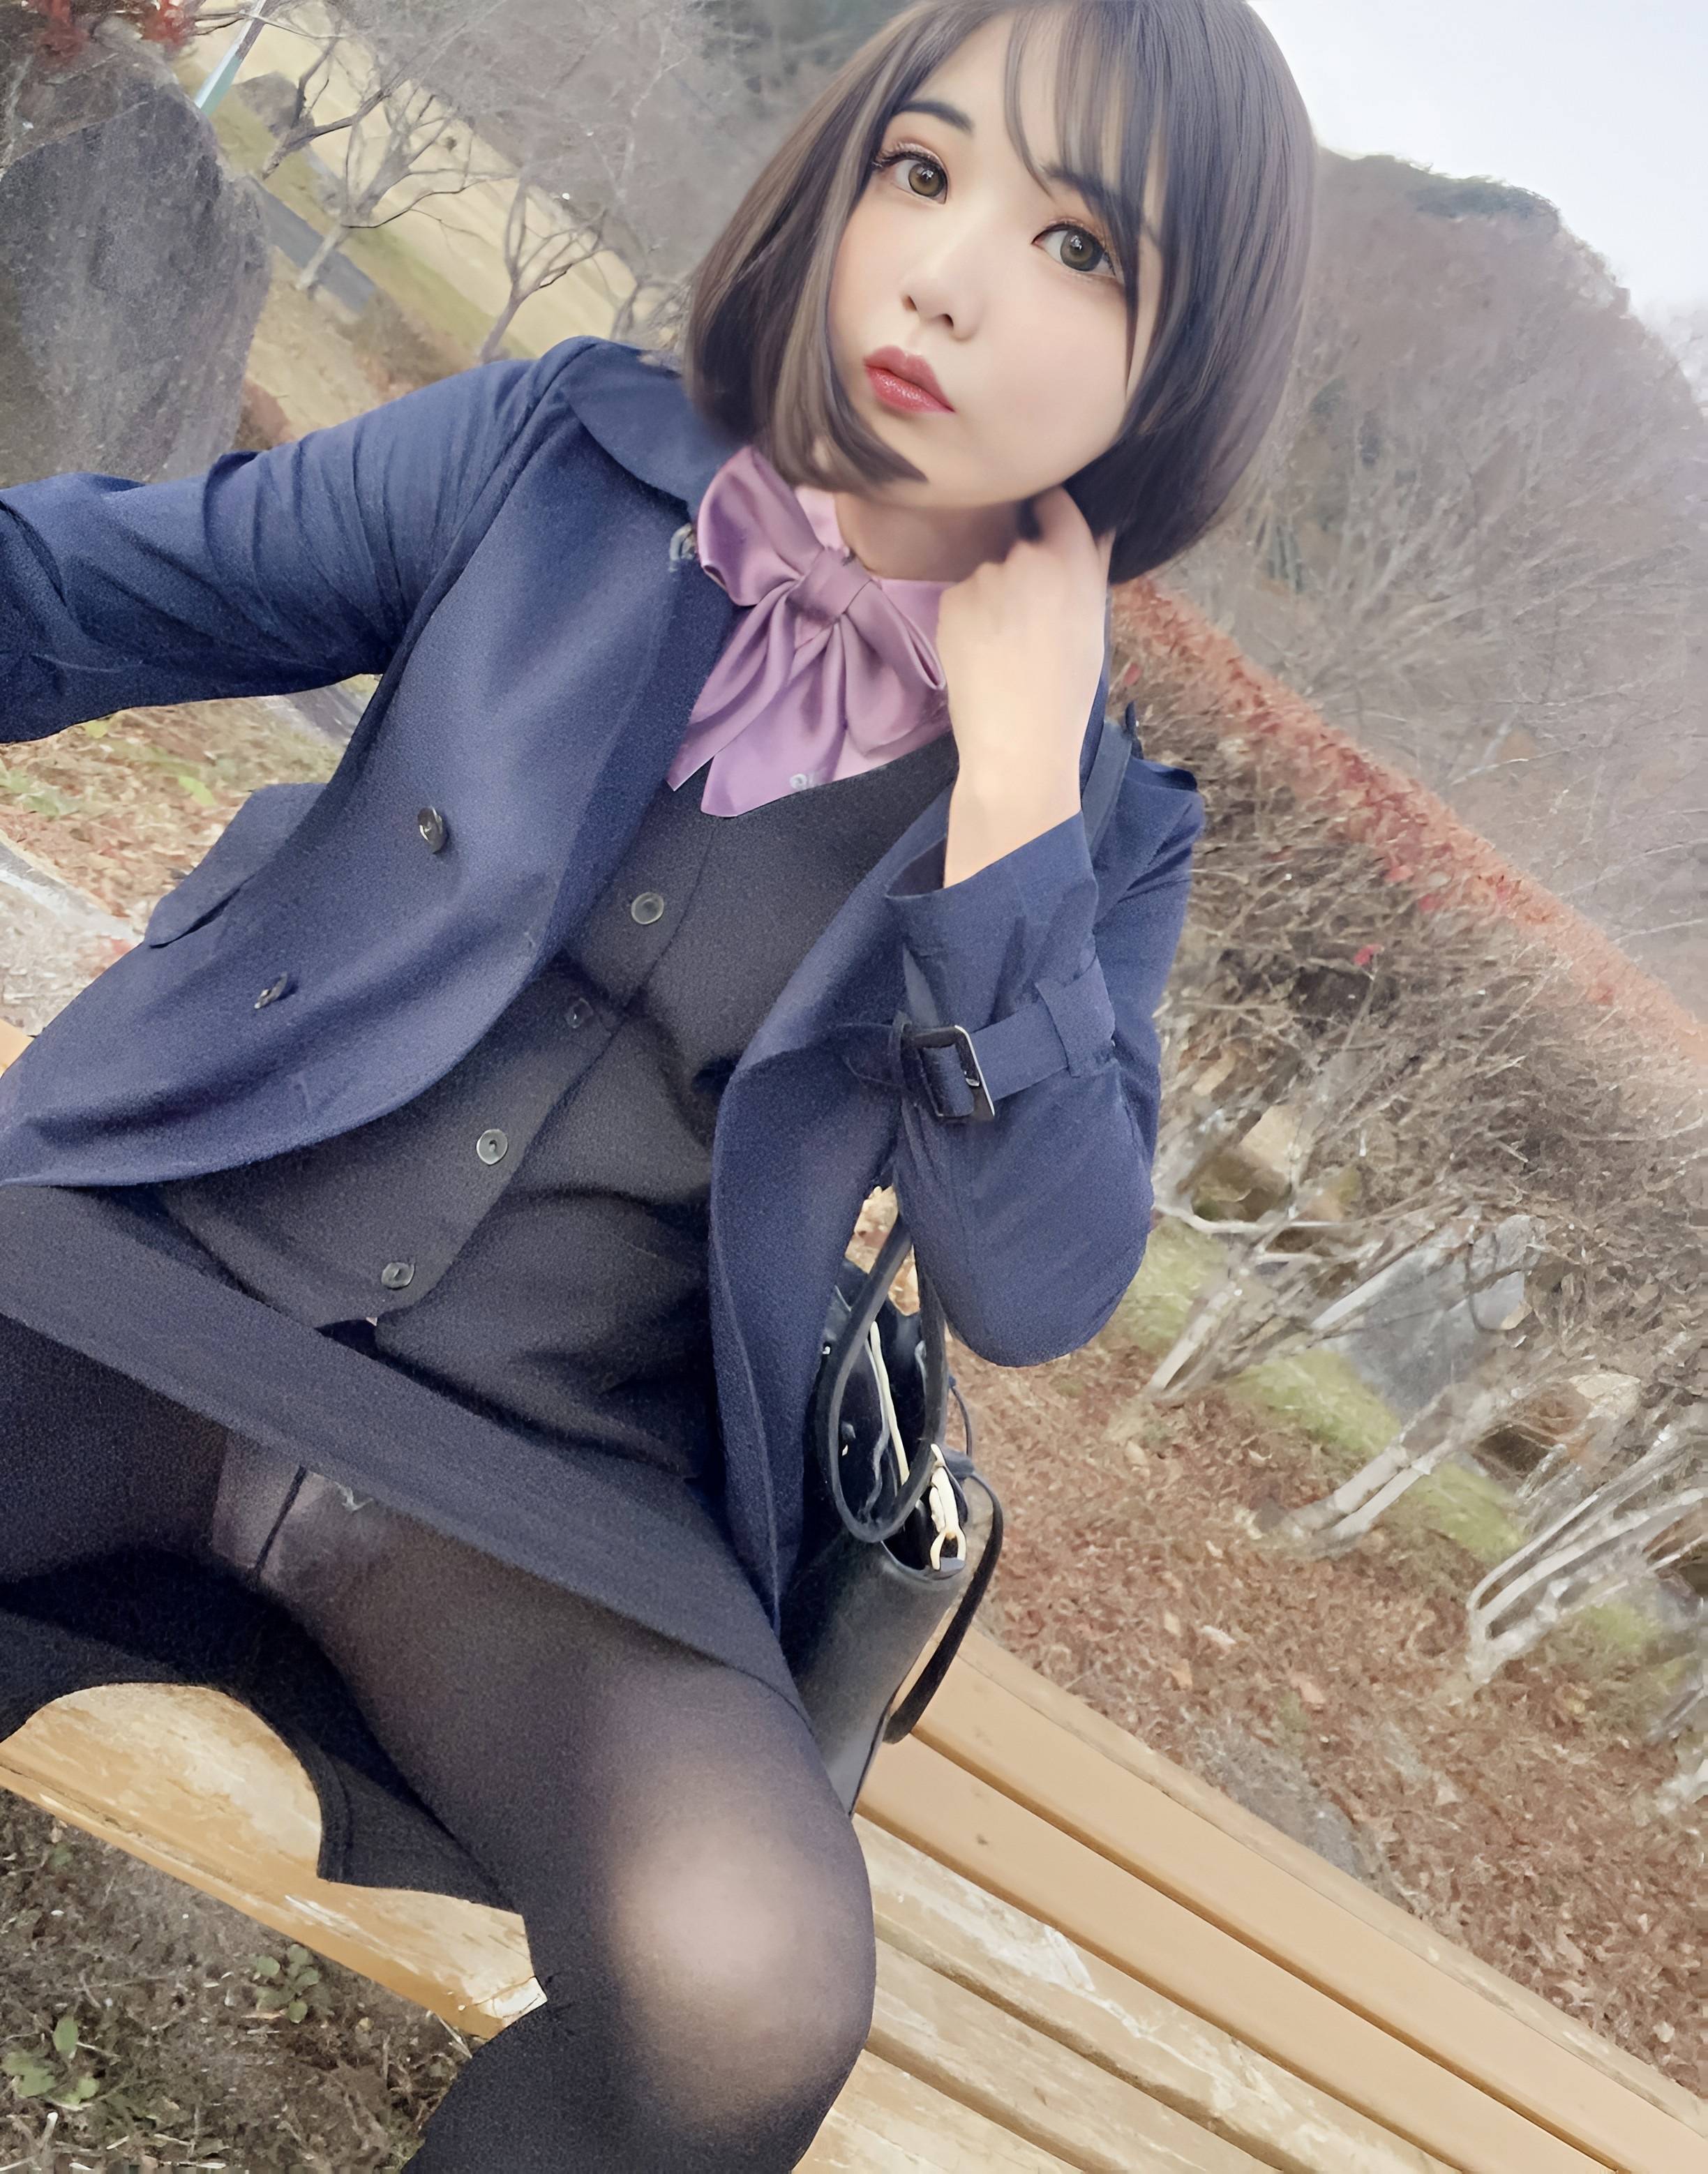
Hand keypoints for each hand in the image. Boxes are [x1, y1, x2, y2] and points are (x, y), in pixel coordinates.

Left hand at [933, 484, 1114, 802]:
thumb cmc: (1067, 692)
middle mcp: (1028, 556)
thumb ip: (1090, 568)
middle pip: (1020, 546)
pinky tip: (981, 654)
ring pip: (989, 576)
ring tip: (1004, 648)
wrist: (1019, 743)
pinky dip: (969, 619)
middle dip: (1023, 572)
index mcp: (1074, 559)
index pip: (1055, 503)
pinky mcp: (952, 599)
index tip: (1045, 532)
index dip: (1048, 514)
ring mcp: (985, 576)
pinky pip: (962, 599)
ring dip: (994, 598)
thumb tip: (1096, 524)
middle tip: (1030, 623)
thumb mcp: (1093, 623)